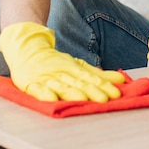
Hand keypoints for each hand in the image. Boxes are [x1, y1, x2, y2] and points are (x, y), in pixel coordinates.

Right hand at [0, 22, 124, 101]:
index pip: (91, 78)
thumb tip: (121, 80)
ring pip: (61, 86)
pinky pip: (37, 90)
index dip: (103, 86)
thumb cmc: (55, 63)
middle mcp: (61, 73)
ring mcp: (46, 78)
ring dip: (72, 93)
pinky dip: (44, 93)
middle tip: (104, 99)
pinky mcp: (31, 84)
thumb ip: (99, 75)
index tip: (116, 93)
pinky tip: (51, 98)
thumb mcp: (78, 66)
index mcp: (73, 69)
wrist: (26, 49)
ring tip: (83, 99)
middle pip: (79, 83)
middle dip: (92, 91)